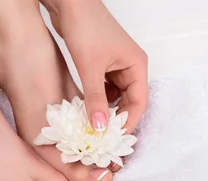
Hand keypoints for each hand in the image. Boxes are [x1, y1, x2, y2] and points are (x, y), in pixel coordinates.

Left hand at [43, 0, 147, 136]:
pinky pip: (105, 90)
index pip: (139, 103)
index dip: (128, 123)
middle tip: (102, 138)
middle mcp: (131, 66)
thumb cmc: (84, 27)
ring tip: (93, 127)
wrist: (68, 2)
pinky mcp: (103, 65)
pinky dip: (98, 101)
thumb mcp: (89, 68)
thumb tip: (100, 128)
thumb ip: (95, 100)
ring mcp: (117, 66)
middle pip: (129, 102)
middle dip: (117, 120)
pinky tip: (87, 110)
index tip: (113, 139)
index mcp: (137, 65)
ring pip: (116, 97)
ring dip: (106, 111)